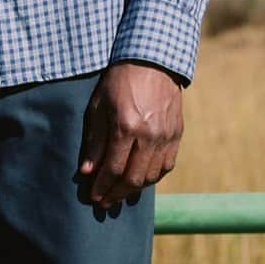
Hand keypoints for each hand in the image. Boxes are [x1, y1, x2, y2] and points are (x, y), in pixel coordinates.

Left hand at [78, 60, 183, 207]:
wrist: (153, 60)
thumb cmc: (119, 81)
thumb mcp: (99, 106)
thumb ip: (95, 141)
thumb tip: (87, 172)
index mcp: (126, 126)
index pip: (112, 168)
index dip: (102, 187)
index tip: (94, 197)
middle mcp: (149, 134)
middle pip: (133, 179)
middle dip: (116, 195)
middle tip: (105, 203)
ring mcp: (166, 135)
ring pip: (151, 176)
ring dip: (134, 190)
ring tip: (120, 193)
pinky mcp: (177, 133)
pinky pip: (166, 165)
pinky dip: (152, 177)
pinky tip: (141, 180)